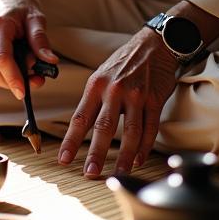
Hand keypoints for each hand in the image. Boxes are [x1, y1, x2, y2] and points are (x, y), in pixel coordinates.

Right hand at [0, 0, 57, 99]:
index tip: (24, 92)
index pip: (1, 59)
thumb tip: (50, 62)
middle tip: (34, 81)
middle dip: (10, 82)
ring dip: (4, 82)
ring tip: (24, 75)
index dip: (13, 78)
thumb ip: (41, 40)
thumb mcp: (37, 19)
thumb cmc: (24, 7)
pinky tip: (11, 72)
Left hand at [58, 28, 178, 177]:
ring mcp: (136, 95)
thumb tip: (82, 126)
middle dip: (96, 153)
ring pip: (130, 132)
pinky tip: (139, 160)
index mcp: (96, 85)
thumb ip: (94, 100)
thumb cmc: (123, 63)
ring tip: (119, 173)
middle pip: (103, 127)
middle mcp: (114, 90)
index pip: (80, 117)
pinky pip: (150, 128)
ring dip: (124, 156)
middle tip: (89, 173)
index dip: (71, 140)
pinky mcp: (155, 99)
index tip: (63, 159)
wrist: (153, 45)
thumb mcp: (101, 75)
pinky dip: (144, 147)